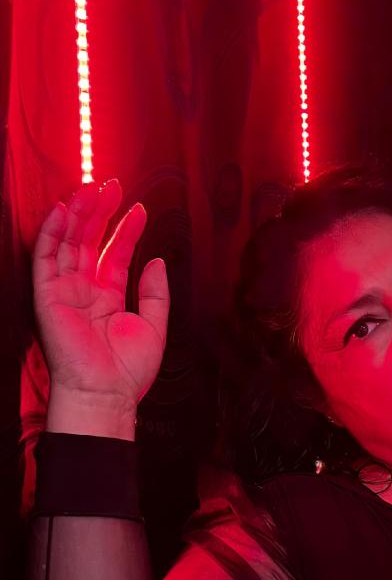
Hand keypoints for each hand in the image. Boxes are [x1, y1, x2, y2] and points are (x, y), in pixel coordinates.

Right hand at [32, 178, 169, 407]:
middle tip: (112, 185)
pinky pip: (45, 258)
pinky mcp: (47, 297)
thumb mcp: (154, 326)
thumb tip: (158, 261)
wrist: (107, 394)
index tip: (138, 208)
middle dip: (99, 212)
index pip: (114, 254)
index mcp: (107, 297)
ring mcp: (64, 292)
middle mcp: (84, 291)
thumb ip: (155, 293)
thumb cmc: (127, 372)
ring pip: (68, 243)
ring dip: (78, 213)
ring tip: (92, 187)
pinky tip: (62, 209)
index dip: (126, 230)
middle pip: (89, 241)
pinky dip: (51, 232)